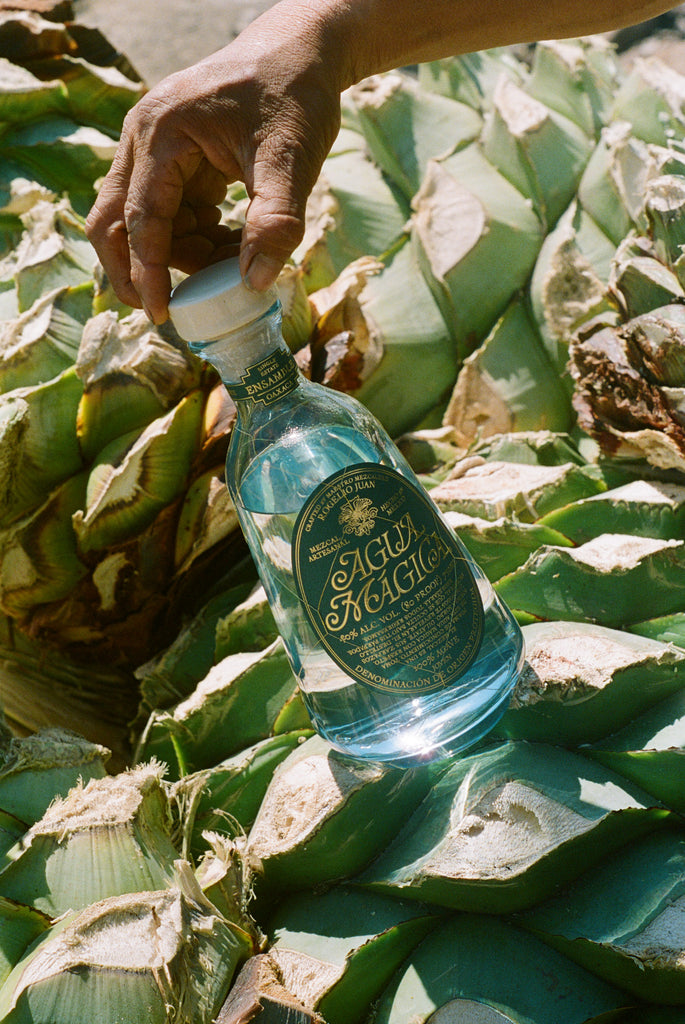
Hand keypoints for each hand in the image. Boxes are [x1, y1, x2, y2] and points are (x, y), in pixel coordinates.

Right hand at [86, 5, 343, 322]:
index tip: (162, 315)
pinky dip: (192, 240)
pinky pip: (167, 214)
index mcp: (162, 134)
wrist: (299, 52)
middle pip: (114, 221)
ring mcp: (153, 150)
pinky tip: (231, 244)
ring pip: (141, 222)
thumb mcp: (293, 159)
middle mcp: (144, 140)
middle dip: (135, 271)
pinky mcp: (171, 161)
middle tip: (167, 313)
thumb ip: (277, 221)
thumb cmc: (294, 96)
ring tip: (230, 266)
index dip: (149, 272)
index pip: (142, 219)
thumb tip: (255, 283)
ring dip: (177, 256)